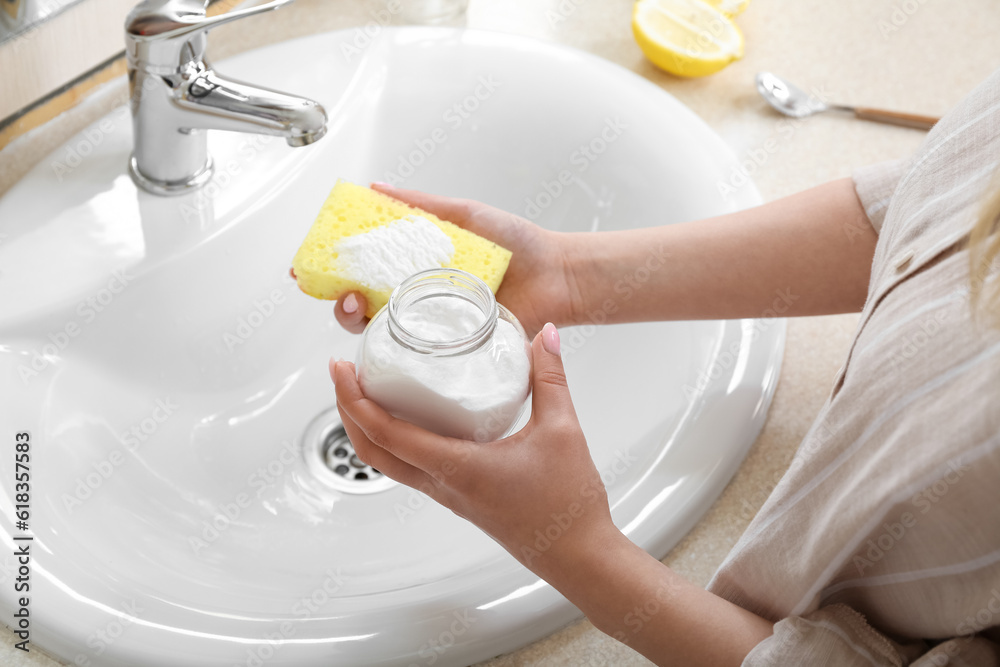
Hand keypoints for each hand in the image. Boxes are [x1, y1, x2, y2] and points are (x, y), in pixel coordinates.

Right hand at [322, 183, 580, 337]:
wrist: (556, 275)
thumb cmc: (517, 245)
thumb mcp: (463, 214)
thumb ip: (422, 204)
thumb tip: (376, 187)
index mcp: (416, 268)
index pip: (364, 271)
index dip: (333, 270)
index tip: (308, 265)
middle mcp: (421, 299)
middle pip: (362, 307)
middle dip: (338, 299)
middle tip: (337, 290)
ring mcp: (435, 326)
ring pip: (383, 334)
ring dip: (359, 323)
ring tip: (357, 306)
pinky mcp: (453, 350)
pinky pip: (421, 356)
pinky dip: (398, 352)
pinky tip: (387, 341)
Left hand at [330, 323, 616, 575]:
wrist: (579, 555)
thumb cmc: (567, 506)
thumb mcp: (562, 430)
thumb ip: (550, 378)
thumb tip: (546, 336)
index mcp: (457, 468)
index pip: (386, 435)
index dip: (355, 400)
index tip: (342, 369)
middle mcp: (443, 485)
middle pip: (373, 452)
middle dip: (348, 412)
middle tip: (344, 374)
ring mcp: (449, 495)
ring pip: (389, 463)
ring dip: (368, 428)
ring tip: (369, 391)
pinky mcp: (460, 498)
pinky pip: (413, 468)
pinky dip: (396, 441)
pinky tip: (414, 418)